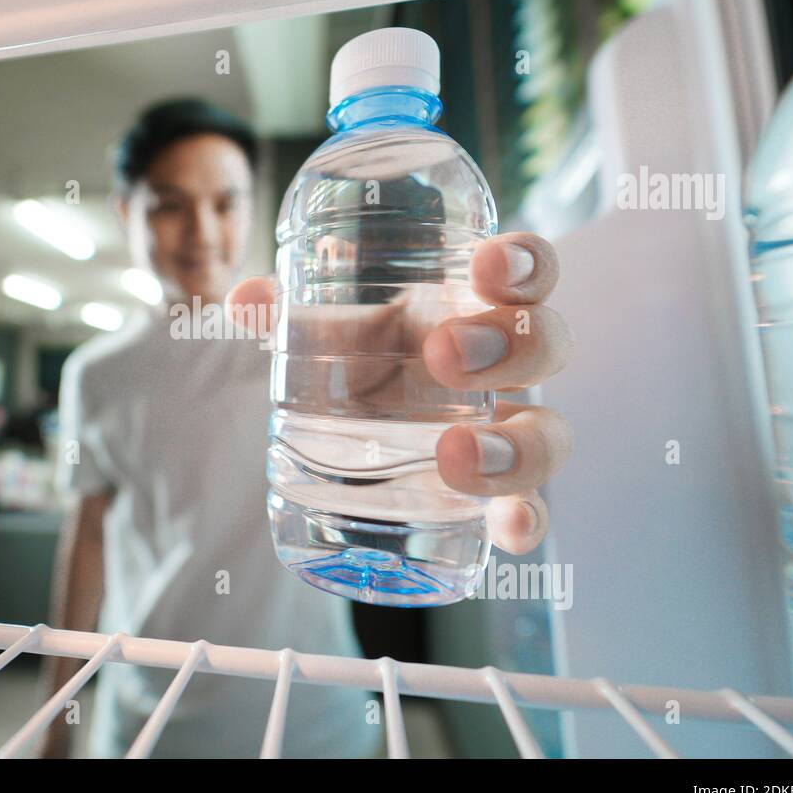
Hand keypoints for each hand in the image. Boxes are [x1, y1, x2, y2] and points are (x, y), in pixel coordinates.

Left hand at [227, 231, 572, 554]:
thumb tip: (244, 301)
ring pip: (548, 433)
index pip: (524, 273)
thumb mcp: (329, 336)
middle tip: (442, 355)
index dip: (522, 262)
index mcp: (475, 309)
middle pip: (546, 344)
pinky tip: (509, 531)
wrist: (368, 436)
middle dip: (507, 345)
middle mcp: (507, 368)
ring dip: (514, 444)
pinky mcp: (498, 495)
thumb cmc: (365, 363)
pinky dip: (527, 520)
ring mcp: (509, 431)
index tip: (486, 266)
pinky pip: (531, 509)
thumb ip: (291, 316)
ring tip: (454, 455)